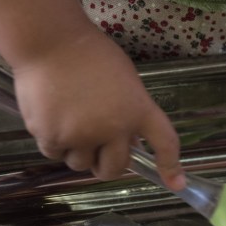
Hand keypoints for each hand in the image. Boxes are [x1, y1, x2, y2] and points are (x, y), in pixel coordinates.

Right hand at [12, 26, 184, 189]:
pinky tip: (51, 118)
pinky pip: (55, 154)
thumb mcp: (124, 80)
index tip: (176, 184)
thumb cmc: (89, 54)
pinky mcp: (52, 137)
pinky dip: (54, 142)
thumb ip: (128, 112)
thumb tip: (124, 143)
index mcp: (137, 110)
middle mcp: (114, 129)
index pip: (164, 143)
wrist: (49, 41)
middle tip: (99, 152)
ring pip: (81, 164)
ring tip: (69, 124)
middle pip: (114, 169)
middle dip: (107, 165)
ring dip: (78, 153)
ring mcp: (81, 136)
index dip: (170, 166)